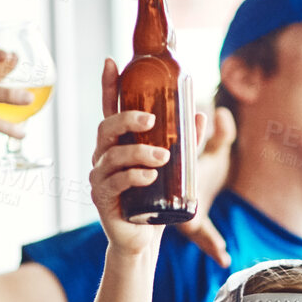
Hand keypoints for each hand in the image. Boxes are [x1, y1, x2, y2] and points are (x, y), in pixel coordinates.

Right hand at [88, 63, 174, 256]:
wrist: (143, 240)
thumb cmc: (155, 201)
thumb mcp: (176, 168)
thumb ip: (185, 143)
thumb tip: (200, 114)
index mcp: (119, 144)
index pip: (110, 110)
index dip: (109, 86)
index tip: (112, 62)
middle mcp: (104, 157)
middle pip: (106, 128)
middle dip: (127, 120)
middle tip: (152, 120)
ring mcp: (100, 178)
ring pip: (112, 156)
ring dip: (138, 153)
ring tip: (163, 157)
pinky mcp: (102, 199)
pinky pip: (114, 183)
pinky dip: (133, 177)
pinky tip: (149, 177)